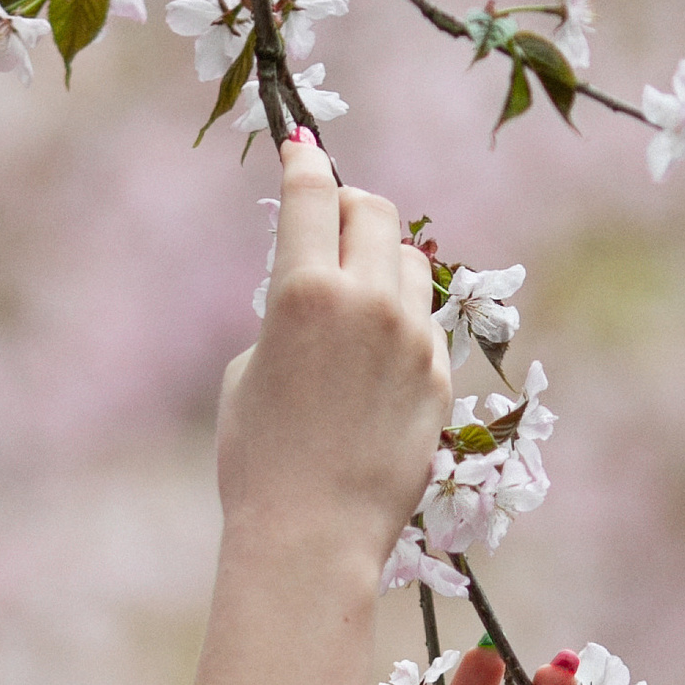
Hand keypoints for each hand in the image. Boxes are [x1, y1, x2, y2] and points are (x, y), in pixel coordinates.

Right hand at [214, 138, 448, 579]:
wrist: (312, 537)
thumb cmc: (258, 461)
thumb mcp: (246, 373)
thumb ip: (284, 316)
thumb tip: (315, 294)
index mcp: (302, 292)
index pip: (311, 194)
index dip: (303, 162)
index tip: (301, 147)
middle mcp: (366, 301)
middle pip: (374, 210)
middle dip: (350, 205)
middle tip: (334, 219)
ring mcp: (412, 338)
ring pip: (408, 261)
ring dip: (381, 261)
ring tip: (356, 297)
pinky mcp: (439, 375)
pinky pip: (424, 322)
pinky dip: (400, 322)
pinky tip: (375, 360)